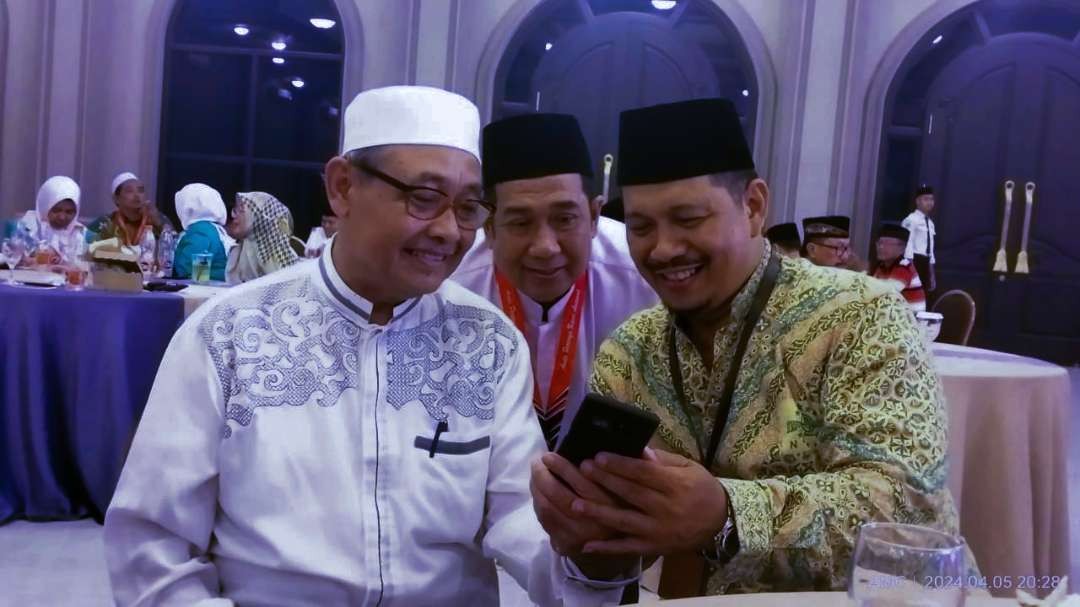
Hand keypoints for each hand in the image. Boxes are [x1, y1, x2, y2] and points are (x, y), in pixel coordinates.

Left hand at [530, 453, 637, 579]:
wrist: (622, 545)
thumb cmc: (627, 504)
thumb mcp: (633, 485)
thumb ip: (623, 466)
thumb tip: (600, 438)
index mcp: (613, 505)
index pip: (582, 483)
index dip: (563, 468)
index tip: (551, 454)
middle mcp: (595, 523)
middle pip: (559, 495)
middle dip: (543, 475)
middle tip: (539, 459)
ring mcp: (579, 536)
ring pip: (548, 509)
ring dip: (537, 488)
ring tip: (536, 471)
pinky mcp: (567, 545)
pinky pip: (545, 521)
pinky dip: (537, 503)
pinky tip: (538, 491)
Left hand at [572, 448, 728, 556]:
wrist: (720, 522)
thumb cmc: (701, 488)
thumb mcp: (688, 467)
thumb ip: (662, 460)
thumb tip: (639, 449)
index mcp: (675, 485)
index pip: (643, 473)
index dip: (620, 465)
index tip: (598, 456)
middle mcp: (665, 508)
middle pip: (631, 493)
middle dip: (605, 481)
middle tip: (582, 469)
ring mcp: (658, 531)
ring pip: (625, 521)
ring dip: (599, 513)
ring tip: (575, 504)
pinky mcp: (654, 547)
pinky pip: (628, 548)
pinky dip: (608, 548)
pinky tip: (587, 545)